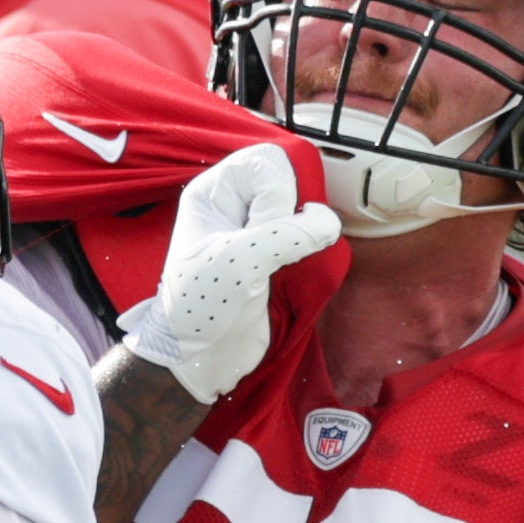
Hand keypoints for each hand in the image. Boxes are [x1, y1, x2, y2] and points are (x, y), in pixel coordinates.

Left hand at [118, 143, 340, 402]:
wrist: (196, 359)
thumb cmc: (200, 306)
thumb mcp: (239, 264)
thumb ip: (286, 235)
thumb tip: (327, 220)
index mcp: (214, 192)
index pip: (265, 163)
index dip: (277, 192)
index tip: (266, 230)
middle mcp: (236, 205)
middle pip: (290, 180)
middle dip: (295, 210)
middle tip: (281, 246)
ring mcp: (257, 231)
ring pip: (303, 209)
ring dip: (305, 233)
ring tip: (285, 263)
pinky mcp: (276, 258)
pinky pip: (308, 238)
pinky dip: (312, 251)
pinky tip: (294, 274)